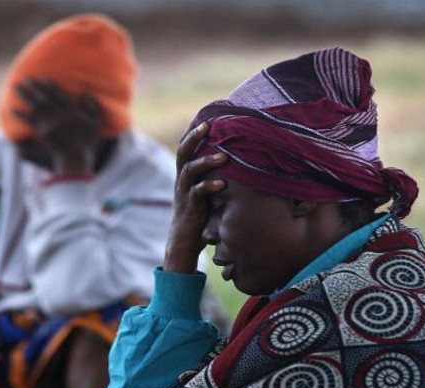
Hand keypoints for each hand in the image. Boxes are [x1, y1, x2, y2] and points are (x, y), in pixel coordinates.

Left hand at [14, 78, 103, 174]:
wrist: (75, 157)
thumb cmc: (87, 141)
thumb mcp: (96, 122)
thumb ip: (93, 107)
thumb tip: (86, 92)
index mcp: (72, 111)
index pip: (59, 95)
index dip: (50, 86)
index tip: (43, 79)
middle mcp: (59, 115)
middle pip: (44, 97)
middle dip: (34, 87)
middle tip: (26, 78)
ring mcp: (50, 123)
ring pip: (35, 106)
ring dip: (25, 95)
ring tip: (16, 87)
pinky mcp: (42, 132)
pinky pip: (29, 121)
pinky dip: (20, 114)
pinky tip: (12, 109)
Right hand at [164, 122, 227, 272]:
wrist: (185, 238)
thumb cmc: (202, 209)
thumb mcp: (208, 186)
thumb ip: (217, 171)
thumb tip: (242, 154)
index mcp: (186, 170)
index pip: (187, 143)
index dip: (195, 127)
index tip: (209, 111)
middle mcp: (182, 177)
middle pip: (184, 150)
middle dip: (195, 136)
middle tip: (209, 124)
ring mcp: (184, 191)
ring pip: (190, 170)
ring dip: (206, 161)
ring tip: (224, 156)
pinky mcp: (190, 206)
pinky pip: (197, 193)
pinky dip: (209, 187)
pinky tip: (222, 184)